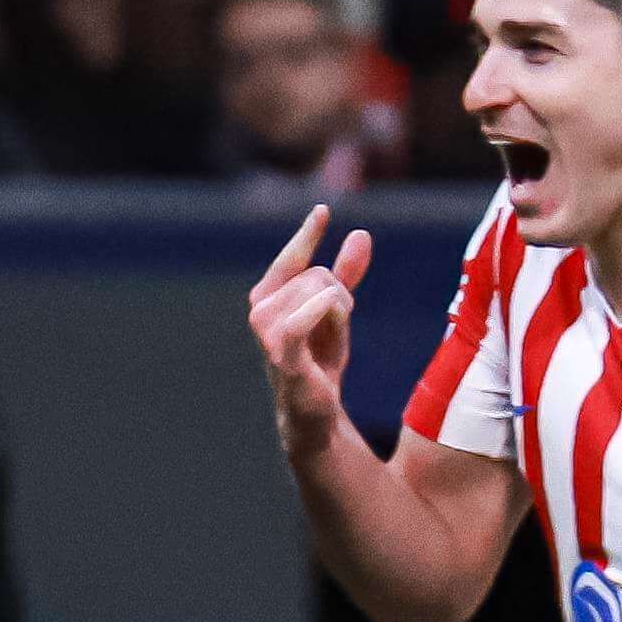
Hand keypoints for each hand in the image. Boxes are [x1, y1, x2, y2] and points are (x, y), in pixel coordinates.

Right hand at [249, 203, 372, 459]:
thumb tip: (360, 235)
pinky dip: (328, 312)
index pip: (292, 257)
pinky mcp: (281, 350)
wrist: (315, 410)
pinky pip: (310, 314)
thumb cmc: (320, 360)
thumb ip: (347, 274)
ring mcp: (267, 328)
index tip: (323, 210)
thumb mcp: (338, 312)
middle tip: (337, 329)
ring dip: (340, 313)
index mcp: (269, 295)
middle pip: (320, 275)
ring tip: (331, 340)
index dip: (308, 235)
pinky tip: (335, 319)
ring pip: (322, 291)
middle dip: (341, 297)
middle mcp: (261, 307)